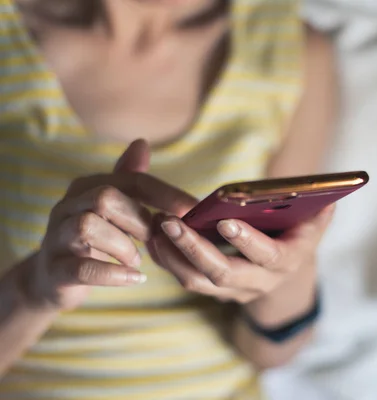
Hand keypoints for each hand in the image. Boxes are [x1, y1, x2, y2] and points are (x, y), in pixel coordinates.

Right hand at [20, 140, 196, 310]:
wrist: (52, 279)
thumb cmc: (93, 239)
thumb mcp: (111, 208)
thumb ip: (128, 180)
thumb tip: (142, 143)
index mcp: (87, 188)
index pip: (132, 180)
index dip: (165, 194)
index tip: (193, 209)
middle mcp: (67, 206)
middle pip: (106, 198)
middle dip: (139, 219)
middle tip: (153, 238)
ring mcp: (57, 238)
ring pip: (88, 226)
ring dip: (123, 246)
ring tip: (136, 259)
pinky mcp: (56, 270)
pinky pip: (82, 268)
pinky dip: (113, 274)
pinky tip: (134, 278)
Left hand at [149, 205, 334, 304]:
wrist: (283, 276)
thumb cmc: (295, 239)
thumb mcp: (312, 226)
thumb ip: (319, 214)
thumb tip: (329, 199)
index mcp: (283, 262)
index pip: (266, 256)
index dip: (247, 240)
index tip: (225, 220)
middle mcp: (257, 282)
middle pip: (221, 273)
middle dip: (194, 249)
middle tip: (170, 222)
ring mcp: (232, 290)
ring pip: (197, 281)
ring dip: (172, 256)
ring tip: (155, 226)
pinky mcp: (213, 288)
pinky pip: (186, 278)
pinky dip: (167, 259)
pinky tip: (153, 236)